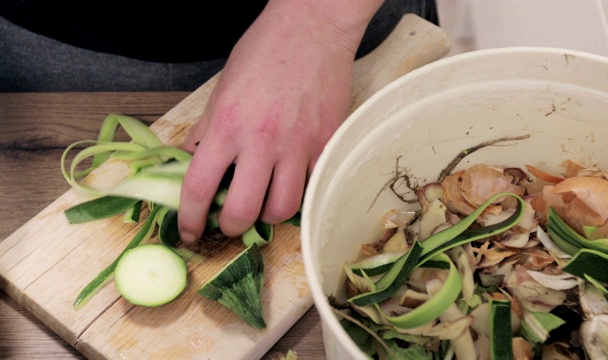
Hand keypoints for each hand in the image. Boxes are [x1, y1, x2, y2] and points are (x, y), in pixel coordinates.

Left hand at [178, 0, 382, 241]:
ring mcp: (299, 145)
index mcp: (228, 125)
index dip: (189, 218)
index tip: (189, 231)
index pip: (198, 186)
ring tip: (262, 202)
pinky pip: (311, 186)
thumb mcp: (222, 89)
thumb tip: (191, 161)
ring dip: (266, 215)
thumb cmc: (264, 52)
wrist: (313, 28)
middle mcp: (262, 141)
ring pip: (282, 209)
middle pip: (242, 211)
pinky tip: (291, 182)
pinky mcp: (326, 144)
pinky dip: (298, 192)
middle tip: (228, 221)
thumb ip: (207, 130)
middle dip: (229, 227)